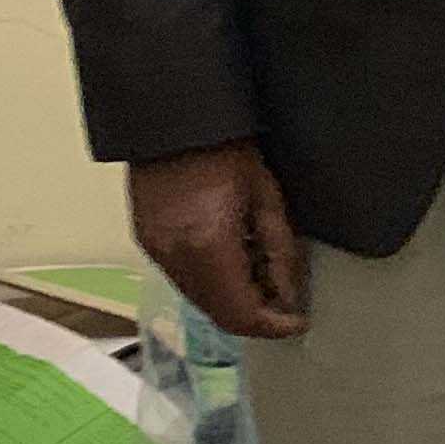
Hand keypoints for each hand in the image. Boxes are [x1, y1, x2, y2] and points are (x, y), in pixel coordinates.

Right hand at [129, 140, 310, 341]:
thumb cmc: (226, 147)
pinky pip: (183, 280)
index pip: (240, 313)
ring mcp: (155, 251)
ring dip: (233, 300)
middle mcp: (174, 257)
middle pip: (218, 314)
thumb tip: (291, 298)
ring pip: (200, 301)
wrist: (176, 118)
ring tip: (262, 275)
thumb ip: (280, 254)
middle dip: (255, 315)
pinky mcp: (146, 241)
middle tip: (285, 302)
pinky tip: (234, 259)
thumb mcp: (267, 199)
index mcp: (206, 246)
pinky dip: (212, 283)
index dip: (272, 326)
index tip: (297, 321)